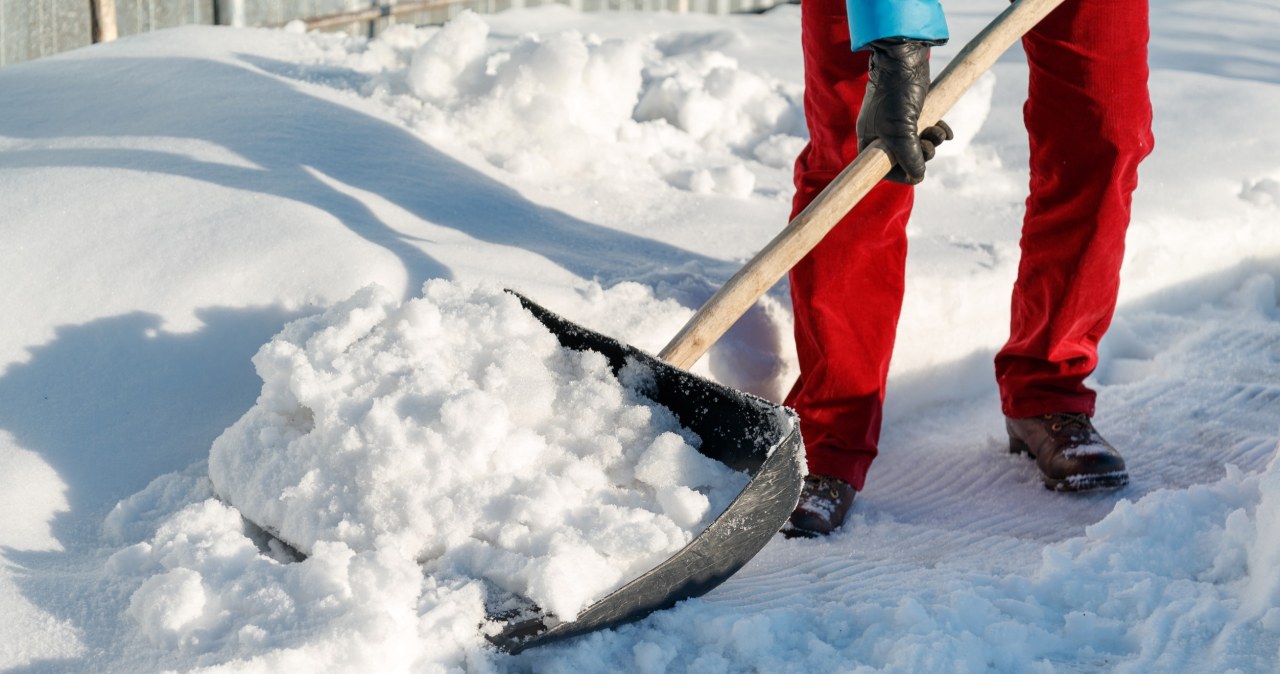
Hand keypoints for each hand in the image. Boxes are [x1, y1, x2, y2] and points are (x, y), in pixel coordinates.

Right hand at [857, 40, 952, 184]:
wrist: (904, 60)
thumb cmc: (895, 95)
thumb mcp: (901, 132)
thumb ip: (909, 157)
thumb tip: (918, 175)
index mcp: (870, 141)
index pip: (882, 170)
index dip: (899, 174)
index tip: (914, 171)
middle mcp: (883, 135)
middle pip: (904, 160)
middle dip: (921, 156)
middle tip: (926, 144)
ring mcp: (899, 124)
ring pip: (919, 146)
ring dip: (932, 143)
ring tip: (937, 131)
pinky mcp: (914, 113)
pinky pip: (927, 132)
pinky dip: (938, 133)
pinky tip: (945, 128)